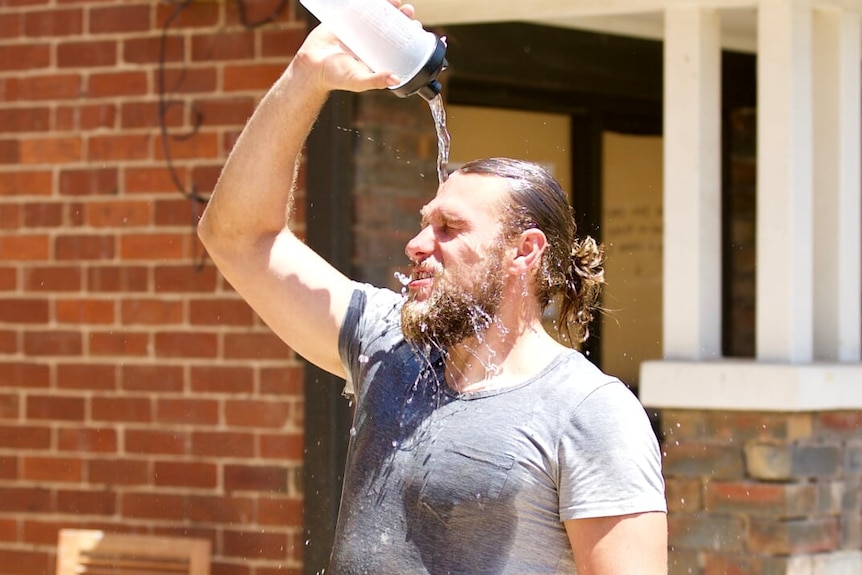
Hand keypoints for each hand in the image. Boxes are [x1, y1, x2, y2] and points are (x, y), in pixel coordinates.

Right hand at [296, 1, 417, 93]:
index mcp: (378, 55)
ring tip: (397, 3)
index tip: (417, 28)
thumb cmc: (335, 77)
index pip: (398, 43)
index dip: (409, 35)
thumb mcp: (358, 81)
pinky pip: (360, 6)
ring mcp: (360, 29)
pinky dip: (370, 1)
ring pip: (378, 14)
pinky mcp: (346, 19)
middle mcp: (371, 42)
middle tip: (408, 12)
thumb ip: (376, 80)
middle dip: (402, 17)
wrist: (311, 66)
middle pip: (391, 25)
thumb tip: (395, 79)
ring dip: (389, 6)